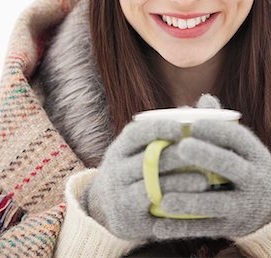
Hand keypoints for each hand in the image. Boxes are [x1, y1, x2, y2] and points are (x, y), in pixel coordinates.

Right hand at [80, 118, 208, 240]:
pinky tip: (192, 204)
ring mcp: (119, 193)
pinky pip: (151, 212)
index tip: (181, 128)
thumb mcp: (146, 146)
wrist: (109, 206)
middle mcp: (117, 167)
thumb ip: (175, 127)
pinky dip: (172, 206)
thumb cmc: (139, 167)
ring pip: (150, 185)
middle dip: (175, 156)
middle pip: (145, 159)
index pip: (136, 133)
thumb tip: (208, 100)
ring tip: (204, 180)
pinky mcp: (128, 218)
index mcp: (122, 146)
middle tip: (202, 154)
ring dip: (178, 182)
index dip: (158, 129)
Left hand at [153, 119, 270, 239]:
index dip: (216, 130)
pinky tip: (158, 225)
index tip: (193, 124)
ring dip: (190, 201)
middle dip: (207, 156)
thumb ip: (219, 124)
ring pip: (217, 204)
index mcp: (253, 154)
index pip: (237, 138)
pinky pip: (205, 229)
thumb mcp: (237, 146)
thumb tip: (205, 98)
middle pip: (231, 167)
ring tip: (164, 198)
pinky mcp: (232, 228)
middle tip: (181, 148)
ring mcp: (244, 206)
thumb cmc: (240, 163)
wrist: (268, 202)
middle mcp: (254, 179)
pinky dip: (181, 228)